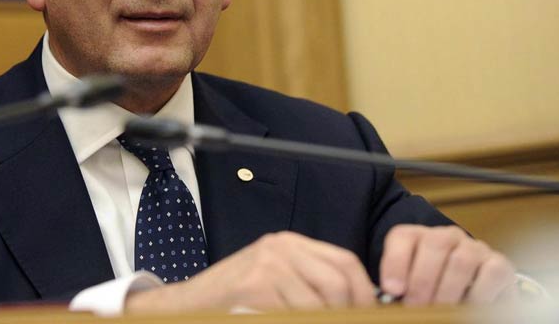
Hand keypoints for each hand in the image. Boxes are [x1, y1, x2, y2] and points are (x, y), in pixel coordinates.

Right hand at [125, 231, 375, 312]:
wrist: (190, 303)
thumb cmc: (236, 298)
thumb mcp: (276, 279)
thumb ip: (308, 282)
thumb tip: (354, 304)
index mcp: (290, 243)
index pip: (344, 261)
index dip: (363, 291)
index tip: (368, 313)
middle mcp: (281, 247)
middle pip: (338, 280)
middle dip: (349, 311)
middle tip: (345, 323)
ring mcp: (268, 263)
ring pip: (320, 302)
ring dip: (324, 320)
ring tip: (314, 322)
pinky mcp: (255, 284)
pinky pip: (295, 312)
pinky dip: (298, 321)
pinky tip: (284, 320)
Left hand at [380, 225, 516, 304]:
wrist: (471, 297)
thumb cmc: (432, 293)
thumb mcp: (410, 288)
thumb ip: (401, 289)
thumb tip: (392, 295)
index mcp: (418, 237)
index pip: (403, 237)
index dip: (395, 262)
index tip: (392, 290)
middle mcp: (447, 236)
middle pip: (434, 244)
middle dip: (422, 280)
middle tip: (416, 306)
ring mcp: (475, 248)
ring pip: (462, 259)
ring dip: (448, 290)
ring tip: (440, 311)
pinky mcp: (499, 265)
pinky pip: (492, 273)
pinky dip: (479, 295)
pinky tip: (469, 311)